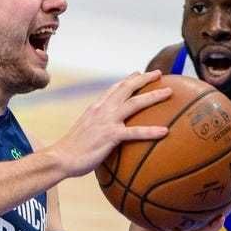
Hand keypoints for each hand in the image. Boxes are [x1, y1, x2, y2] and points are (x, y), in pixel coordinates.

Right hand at [45, 70, 171, 178]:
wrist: (61, 158)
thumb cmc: (72, 149)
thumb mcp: (85, 130)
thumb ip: (97, 126)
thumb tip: (105, 131)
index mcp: (96, 107)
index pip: (114, 88)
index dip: (128, 79)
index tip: (139, 73)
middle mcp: (102, 109)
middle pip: (127, 88)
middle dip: (144, 78)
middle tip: (159, 73)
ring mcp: (107, 121)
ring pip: (135, 104)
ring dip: (153, 96)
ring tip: (169, 92)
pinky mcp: (111, 136)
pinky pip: (135, 132)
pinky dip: (151, 131)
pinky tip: (165, 131)